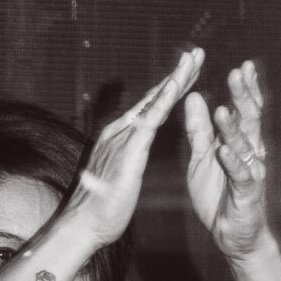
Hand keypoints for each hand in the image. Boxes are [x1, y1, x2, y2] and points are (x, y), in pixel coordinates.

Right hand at [68, 47, 204, 250]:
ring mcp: (122, 138)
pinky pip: (150, 119)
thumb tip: (128, 158)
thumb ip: (125, 162)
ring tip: (194, 60)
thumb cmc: (100, 210)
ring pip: (154, 102)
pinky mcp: (128, 150)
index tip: (189, 72)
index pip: (150, 108)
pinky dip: (163, 99)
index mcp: (119, 138)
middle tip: (197, 54)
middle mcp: (118, 132)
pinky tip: (176, 84)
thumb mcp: (117, 179)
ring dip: (175, 79)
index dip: (170, 89)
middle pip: (153, 98)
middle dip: (177, 75)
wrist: (83, 226)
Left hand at [183, 60, 269, 263]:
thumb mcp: (203, 157)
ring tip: (222, 110)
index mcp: (240, 142)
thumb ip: (199, 130)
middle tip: (237, 73)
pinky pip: (240, 175)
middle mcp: (251, 152)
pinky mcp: (247, 193)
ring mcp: (251, 172)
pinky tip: (224, 150)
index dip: (245, 89)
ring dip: (232, 128)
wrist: (232, 233)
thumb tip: (194, 96)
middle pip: (249, 120)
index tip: (242, 65)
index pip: (244, 110)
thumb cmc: (218, 193)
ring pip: (244, 146)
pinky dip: (232, 162)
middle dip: (244, 96)